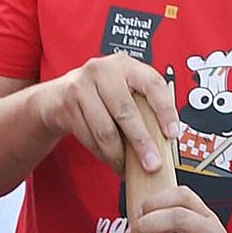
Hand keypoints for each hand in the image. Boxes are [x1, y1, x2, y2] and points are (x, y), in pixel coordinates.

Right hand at [34, 53, 179, 174]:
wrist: (60, 95)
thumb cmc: (102, 94)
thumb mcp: (124, 91)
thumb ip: (144, 108)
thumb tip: (166, 142)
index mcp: (127, 65)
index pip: (152, 85)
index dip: (165, 111)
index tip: (171, 134)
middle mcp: (104, 71)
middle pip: (126, 112)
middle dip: (141, 143)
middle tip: (152, 164)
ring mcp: (82, 86)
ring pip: (105, 130)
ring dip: (118, 155)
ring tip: (127, 167)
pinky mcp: (67, 104)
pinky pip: (89, 137)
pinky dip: (103, 154)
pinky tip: (111, 160)